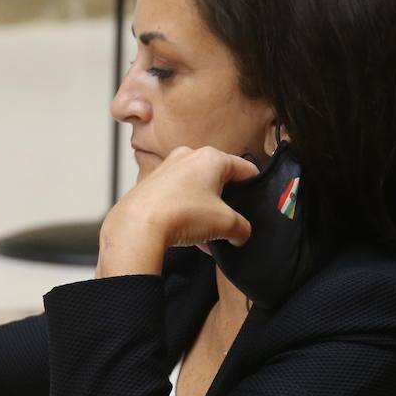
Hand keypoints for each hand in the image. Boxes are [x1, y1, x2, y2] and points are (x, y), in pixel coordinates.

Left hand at [97, 146, 257, 277]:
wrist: (138, 226)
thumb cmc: (180, 214)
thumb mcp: (225, 224)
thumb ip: (242, 228)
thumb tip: (241, 234)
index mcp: (212, 157)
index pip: (246, 169)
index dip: (256, 188)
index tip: (257, 203)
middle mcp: (189, 157)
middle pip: (220, 180)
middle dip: (227, 203)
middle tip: (231, 224)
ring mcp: (168, 169)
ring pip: (198, 191)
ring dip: (207, 212)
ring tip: (210, 238)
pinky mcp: (153, 184)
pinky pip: (179, 198)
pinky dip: (188, 215)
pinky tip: (192, 238)